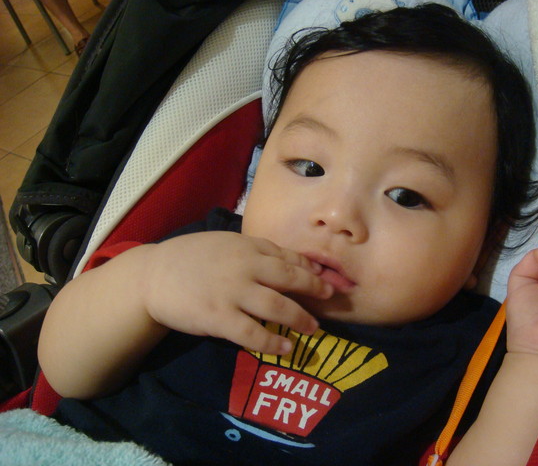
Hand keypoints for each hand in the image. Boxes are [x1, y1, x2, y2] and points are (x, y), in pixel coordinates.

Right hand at [141, 232, 332, 354]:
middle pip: (290, 278)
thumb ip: (253, 250)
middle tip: (330, 298)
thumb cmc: (190, 258)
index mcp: (246, 246)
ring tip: (314, 328)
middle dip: (315, 289)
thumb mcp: (224, 243)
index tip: (325, 277)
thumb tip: (288, 261)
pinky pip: (253, 334)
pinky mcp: (219, 318)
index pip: (287, 256)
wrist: (153, 276)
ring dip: (301, 319)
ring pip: (278, 307)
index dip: (310, 268)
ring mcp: (232, 292)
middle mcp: (244, 266)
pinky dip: (273, 343)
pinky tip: (286, 348)